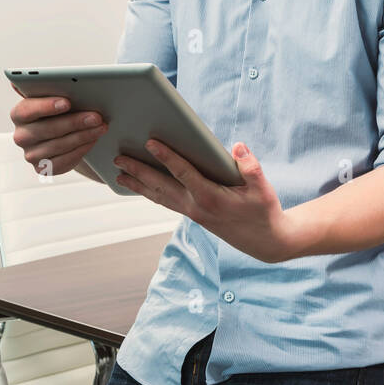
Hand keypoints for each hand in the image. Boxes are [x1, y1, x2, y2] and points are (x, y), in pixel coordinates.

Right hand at [9, 93, 107, 177]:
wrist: (67, 135)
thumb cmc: (62, 112)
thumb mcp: (58, 98)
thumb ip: (55, 89)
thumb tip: (59, 77)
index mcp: (19, 113)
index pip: (26, 110)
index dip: (46, 106)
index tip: (66, 102)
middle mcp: (21, 135)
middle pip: (47, 129)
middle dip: (74, 122)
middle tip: (96, 116)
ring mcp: (31, 154)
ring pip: (58, 146)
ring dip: (83, 136)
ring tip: (101, 127)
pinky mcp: (43, 168)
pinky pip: (62, 161)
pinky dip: (80, 150)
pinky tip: (92, 140)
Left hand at [115, 139, 291, 263]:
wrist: (265, 241)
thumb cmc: (264, 211)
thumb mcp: (263, 189)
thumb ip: (250, 167)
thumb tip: (237, 146)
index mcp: (210, 197)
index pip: (183, 173)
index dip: (166, 157)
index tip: (149, 143)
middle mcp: (196, 207)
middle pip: (161, 186)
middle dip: (138, 171)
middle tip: (118, 158)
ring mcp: (193, 213)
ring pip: (160, 196)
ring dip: (139, 185)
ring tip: (119, 175)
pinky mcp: (194, 216)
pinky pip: (167, 202)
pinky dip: (151, 193)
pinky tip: (142, 187)